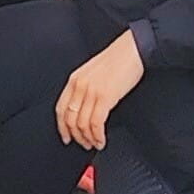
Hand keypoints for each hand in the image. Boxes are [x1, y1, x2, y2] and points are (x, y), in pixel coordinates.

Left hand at [53, 30, 145, 151]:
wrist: (133, 49)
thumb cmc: (118, 59)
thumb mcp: (93, 72)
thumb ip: (85, 88)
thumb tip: (84, 109)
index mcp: (74, 79)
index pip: (60, 109)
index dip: (62, 127)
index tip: (66, 136)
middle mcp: (80, 86)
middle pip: (70, 119)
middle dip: (76, 136)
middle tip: (83, 144)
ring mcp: (91, 91)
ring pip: (82, 124)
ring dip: (88, 138)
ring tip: (95, 143)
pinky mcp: (105, 97)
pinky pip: (96, 123)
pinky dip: (98, 135)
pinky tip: (102, 139)